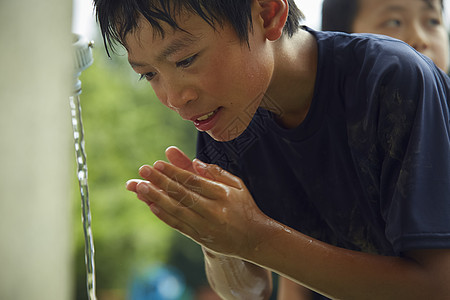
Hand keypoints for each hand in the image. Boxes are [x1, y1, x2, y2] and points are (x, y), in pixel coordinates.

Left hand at [126, 147, 267, 256]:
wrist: (254, 239)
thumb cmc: (245, 207)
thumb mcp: (238, 185)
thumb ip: (217, 173)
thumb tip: (196, 162)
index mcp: (222, 195)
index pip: (193, 181)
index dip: (174, 172)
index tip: (158, 163)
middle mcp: (213, 211)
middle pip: (182, 194)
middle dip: (160, 181)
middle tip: (143, 170)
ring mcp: (205, 226)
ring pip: (177, 210)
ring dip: (156, 198)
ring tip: (140, 187)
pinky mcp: (200, 238)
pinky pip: (179, 226)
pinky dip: (164, 216)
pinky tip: (152, 206)